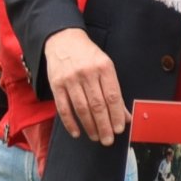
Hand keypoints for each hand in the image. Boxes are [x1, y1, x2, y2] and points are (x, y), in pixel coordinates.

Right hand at [43, 27, 128, 143]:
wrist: (64, 40)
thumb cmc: (88, 56)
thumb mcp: (106, 67)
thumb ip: (115, 92)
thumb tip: (125, 116)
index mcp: (104, 67)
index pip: (112, 96)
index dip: (116, 115)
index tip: (119, 129)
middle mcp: (87, 73)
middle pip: (97, 105)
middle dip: (104, 125)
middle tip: (108, 140)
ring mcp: (70, 79)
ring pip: (81, 108)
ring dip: (89, 126)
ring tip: (96, 137)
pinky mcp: (56, 84)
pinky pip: (63, 108)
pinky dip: (70, 123)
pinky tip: (77, 132)